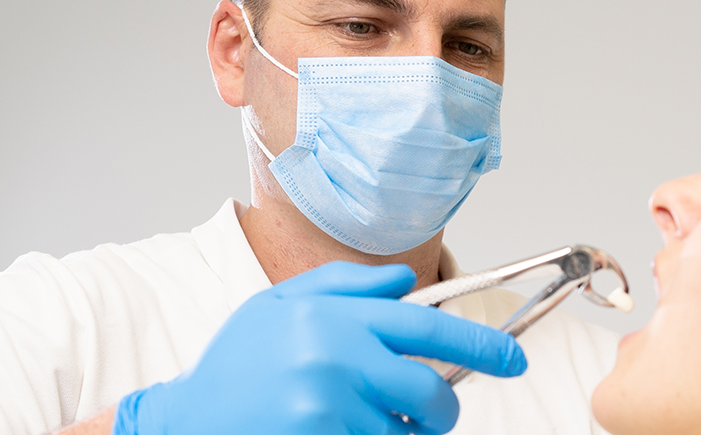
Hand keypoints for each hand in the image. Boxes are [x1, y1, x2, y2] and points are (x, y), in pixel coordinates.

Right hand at [113, 261, 526, 434]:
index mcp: (333, 316)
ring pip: (405, 433)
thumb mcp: (279, 306)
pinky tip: (341, 431)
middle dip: (441, 412)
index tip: (515, 360)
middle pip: (430, 392)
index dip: (482, 346)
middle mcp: (334, 356)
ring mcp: (326, 405)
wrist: (184, 422)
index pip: (428, 327)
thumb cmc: (236, 368)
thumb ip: (346, 286)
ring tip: (362, 423)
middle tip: (434, 415)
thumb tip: (409, 281)